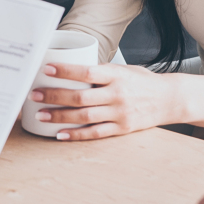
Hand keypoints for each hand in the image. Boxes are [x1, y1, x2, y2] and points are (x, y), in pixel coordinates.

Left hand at [30, 63, 175, 140]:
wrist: (170, 99)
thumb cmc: (142, 81)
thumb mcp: (123, 69)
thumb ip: (100, 72)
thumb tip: (69, 70)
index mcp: (116, 75)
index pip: (87, 71)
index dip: (65, 71)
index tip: (46, 68)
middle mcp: (117, 94)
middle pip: (80, 96)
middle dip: (54, 96)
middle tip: (34, 94)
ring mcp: (119, 113)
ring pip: (84, 116)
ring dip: (59, 116)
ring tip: (40, 114)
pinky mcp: (121, 129)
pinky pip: (95, 133)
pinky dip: (76, 135)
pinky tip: (59, 134)